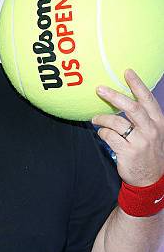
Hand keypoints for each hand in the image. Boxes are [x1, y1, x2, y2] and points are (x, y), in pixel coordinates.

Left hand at [92, 69, 163, 185]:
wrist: (151, 179)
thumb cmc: (148, 153)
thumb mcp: (153, 133)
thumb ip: (143, 119)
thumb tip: (124, 103)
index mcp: (158, 122)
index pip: (147, 99)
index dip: (137, 84)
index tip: (127, 72)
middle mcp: (150, 129)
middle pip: (131, 107)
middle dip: (114, 95)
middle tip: (100, 89)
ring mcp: (140, 140)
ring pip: (116, 121)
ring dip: (102, 118)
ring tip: (94, 118)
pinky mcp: (127, 151)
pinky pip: (109, 136)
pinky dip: (102, 132)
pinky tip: (101, 133)